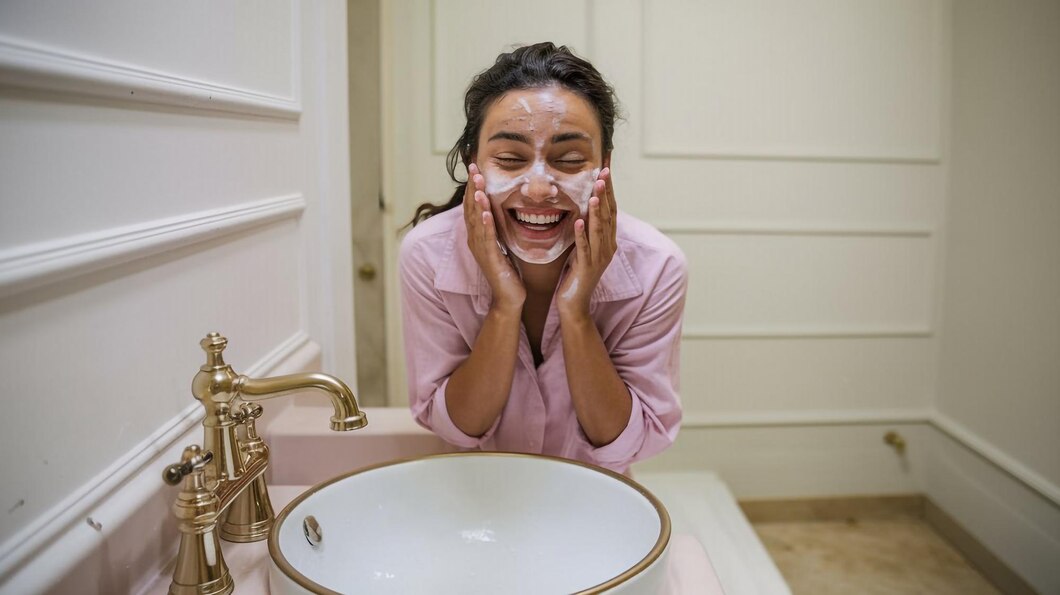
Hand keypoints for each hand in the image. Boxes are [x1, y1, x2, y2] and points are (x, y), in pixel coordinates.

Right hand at [463, 163, 525, 310]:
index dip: (473, 186)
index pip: (472, 205)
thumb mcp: (501, 243)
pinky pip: (487, 238)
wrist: (509, 297)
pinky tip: (486, 212)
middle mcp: (475, 239)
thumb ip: (497, 227)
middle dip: (473, 187)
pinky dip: (486, 224)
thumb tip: (499, 209)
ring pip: (477, 220)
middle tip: (473, 167)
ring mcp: (481, 249)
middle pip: (471, 208)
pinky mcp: (490, 259)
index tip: (475, 167)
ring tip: (478, 183)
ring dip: (477, 200)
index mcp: (477, 234)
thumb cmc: (507, 270)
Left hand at [558, 167, 616, 318]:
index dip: (609, 188)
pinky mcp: (587, 268)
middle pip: (609, 215)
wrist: (574, 304)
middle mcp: (608, 247)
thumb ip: (587, 229)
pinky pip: (585, 248)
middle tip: (605, 172)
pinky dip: (582, 234)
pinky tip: (579, 221)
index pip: (611, 209)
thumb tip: (586, 206)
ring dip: (598, 210)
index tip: (606, 168)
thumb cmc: (576, 274)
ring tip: (596, 192)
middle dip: (607, 193)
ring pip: (600, 230)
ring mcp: (599, 258)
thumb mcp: (583, 247)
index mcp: (608, 240)